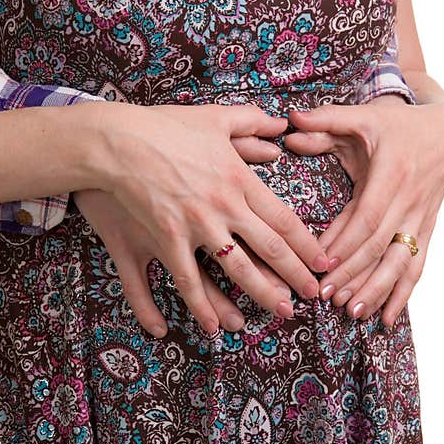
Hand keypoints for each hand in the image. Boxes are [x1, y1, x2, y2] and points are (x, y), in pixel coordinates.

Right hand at [96, 103, 328, 333]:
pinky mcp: (167, 240)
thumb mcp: (214, 117)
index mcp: (240, 179)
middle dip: (296, 274)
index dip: (307, 244)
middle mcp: (225, 206)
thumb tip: (280, 126)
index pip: (284, 219)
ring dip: (263, 294)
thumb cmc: (165, 126)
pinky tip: (212, 325)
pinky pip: (188, 280)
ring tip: (282, 312)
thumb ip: (251, 122)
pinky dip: (201, 305)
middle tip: (314, 295)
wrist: (119, 141)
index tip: (324, 261)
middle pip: (270, 248)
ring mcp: (196, 226)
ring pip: (238, 269)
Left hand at [285, 94, 443, 325]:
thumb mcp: (364, 117)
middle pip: (380, 245)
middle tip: (325, 295)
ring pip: (401, 262)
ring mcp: (421, 218)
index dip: (345, 243)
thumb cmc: (397, 124)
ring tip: (351, 312)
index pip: (367, 217)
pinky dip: (403, 294)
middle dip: (353, 273)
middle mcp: (409, 201)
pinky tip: (387, 319)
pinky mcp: (427, 230)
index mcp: (391, 174)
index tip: (321, 265)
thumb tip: (290, 121)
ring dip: (377, 290)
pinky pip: (417, 266)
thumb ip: (326, 119)